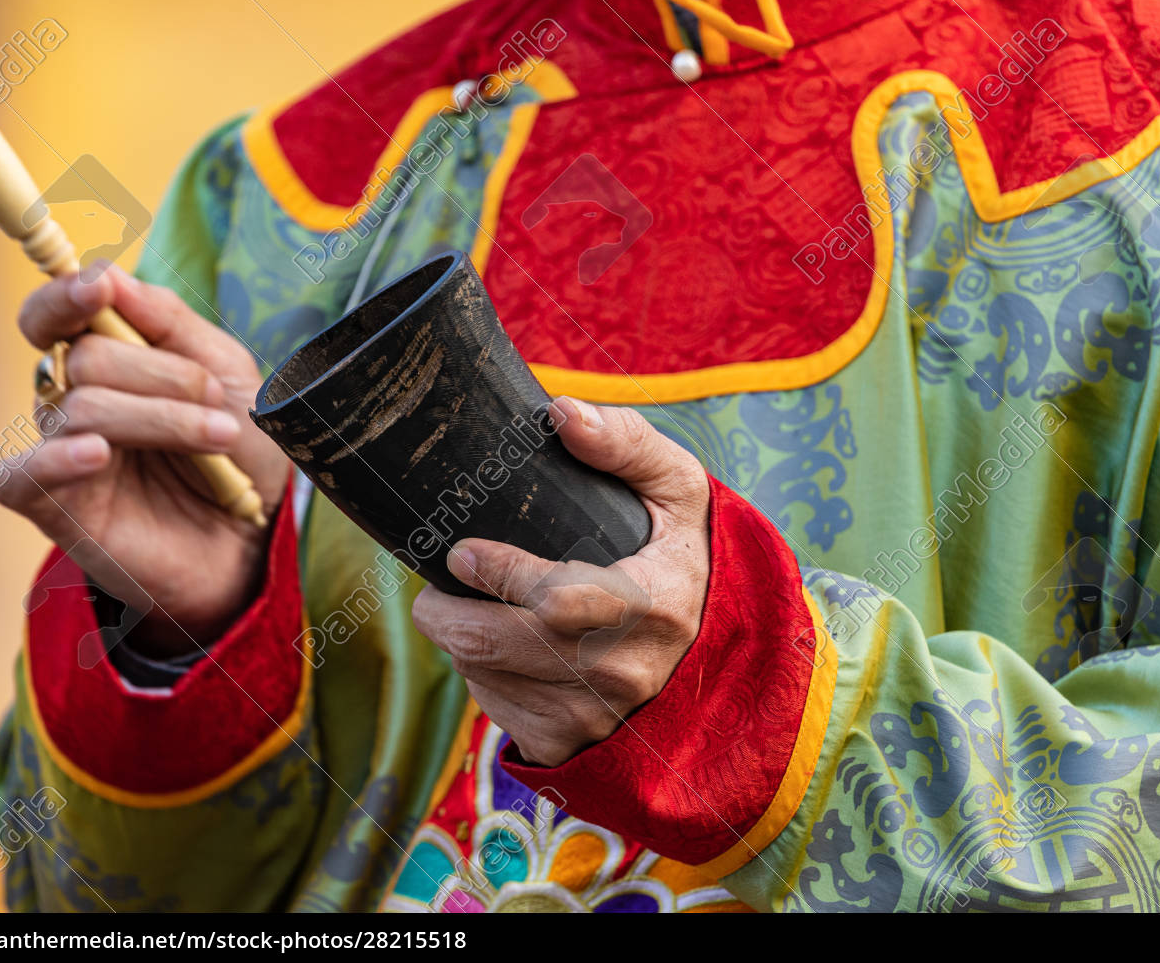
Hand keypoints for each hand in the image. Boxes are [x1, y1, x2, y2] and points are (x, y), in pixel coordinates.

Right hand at [0, 263, 289, 653]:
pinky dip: (55, 460)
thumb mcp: (227, 373)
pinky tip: (97, 455)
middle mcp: (72, 401)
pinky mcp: (55, 509)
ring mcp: (61, 454)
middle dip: (164, 375)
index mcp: (107, 360)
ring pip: (82, 408)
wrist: (255, 541)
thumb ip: (169, 322)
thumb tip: (107, 275)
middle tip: (216, 405)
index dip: (65, 294)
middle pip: (85, 357)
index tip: (97, 287)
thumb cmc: (239, 454)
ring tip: (218, 441)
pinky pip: (19, 476)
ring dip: (163, 419)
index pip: (56, 313)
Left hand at [411, 398, 710, 766]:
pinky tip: (508, 649)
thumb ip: (626, 444)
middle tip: (439, 580)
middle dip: (446, 611)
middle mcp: (624, 673)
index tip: (462, 550)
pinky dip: (484, 676)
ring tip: (482, 606)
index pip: (557, 603)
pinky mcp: (569, 745)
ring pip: (485, 677)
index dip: (499, 575)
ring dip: (465, 640)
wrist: (719, 650)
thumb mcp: (678, 490)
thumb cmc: (685, 557)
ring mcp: (595, 717)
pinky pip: (495, 711)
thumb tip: (563, 413)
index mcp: (655, 606)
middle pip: (497, 646)